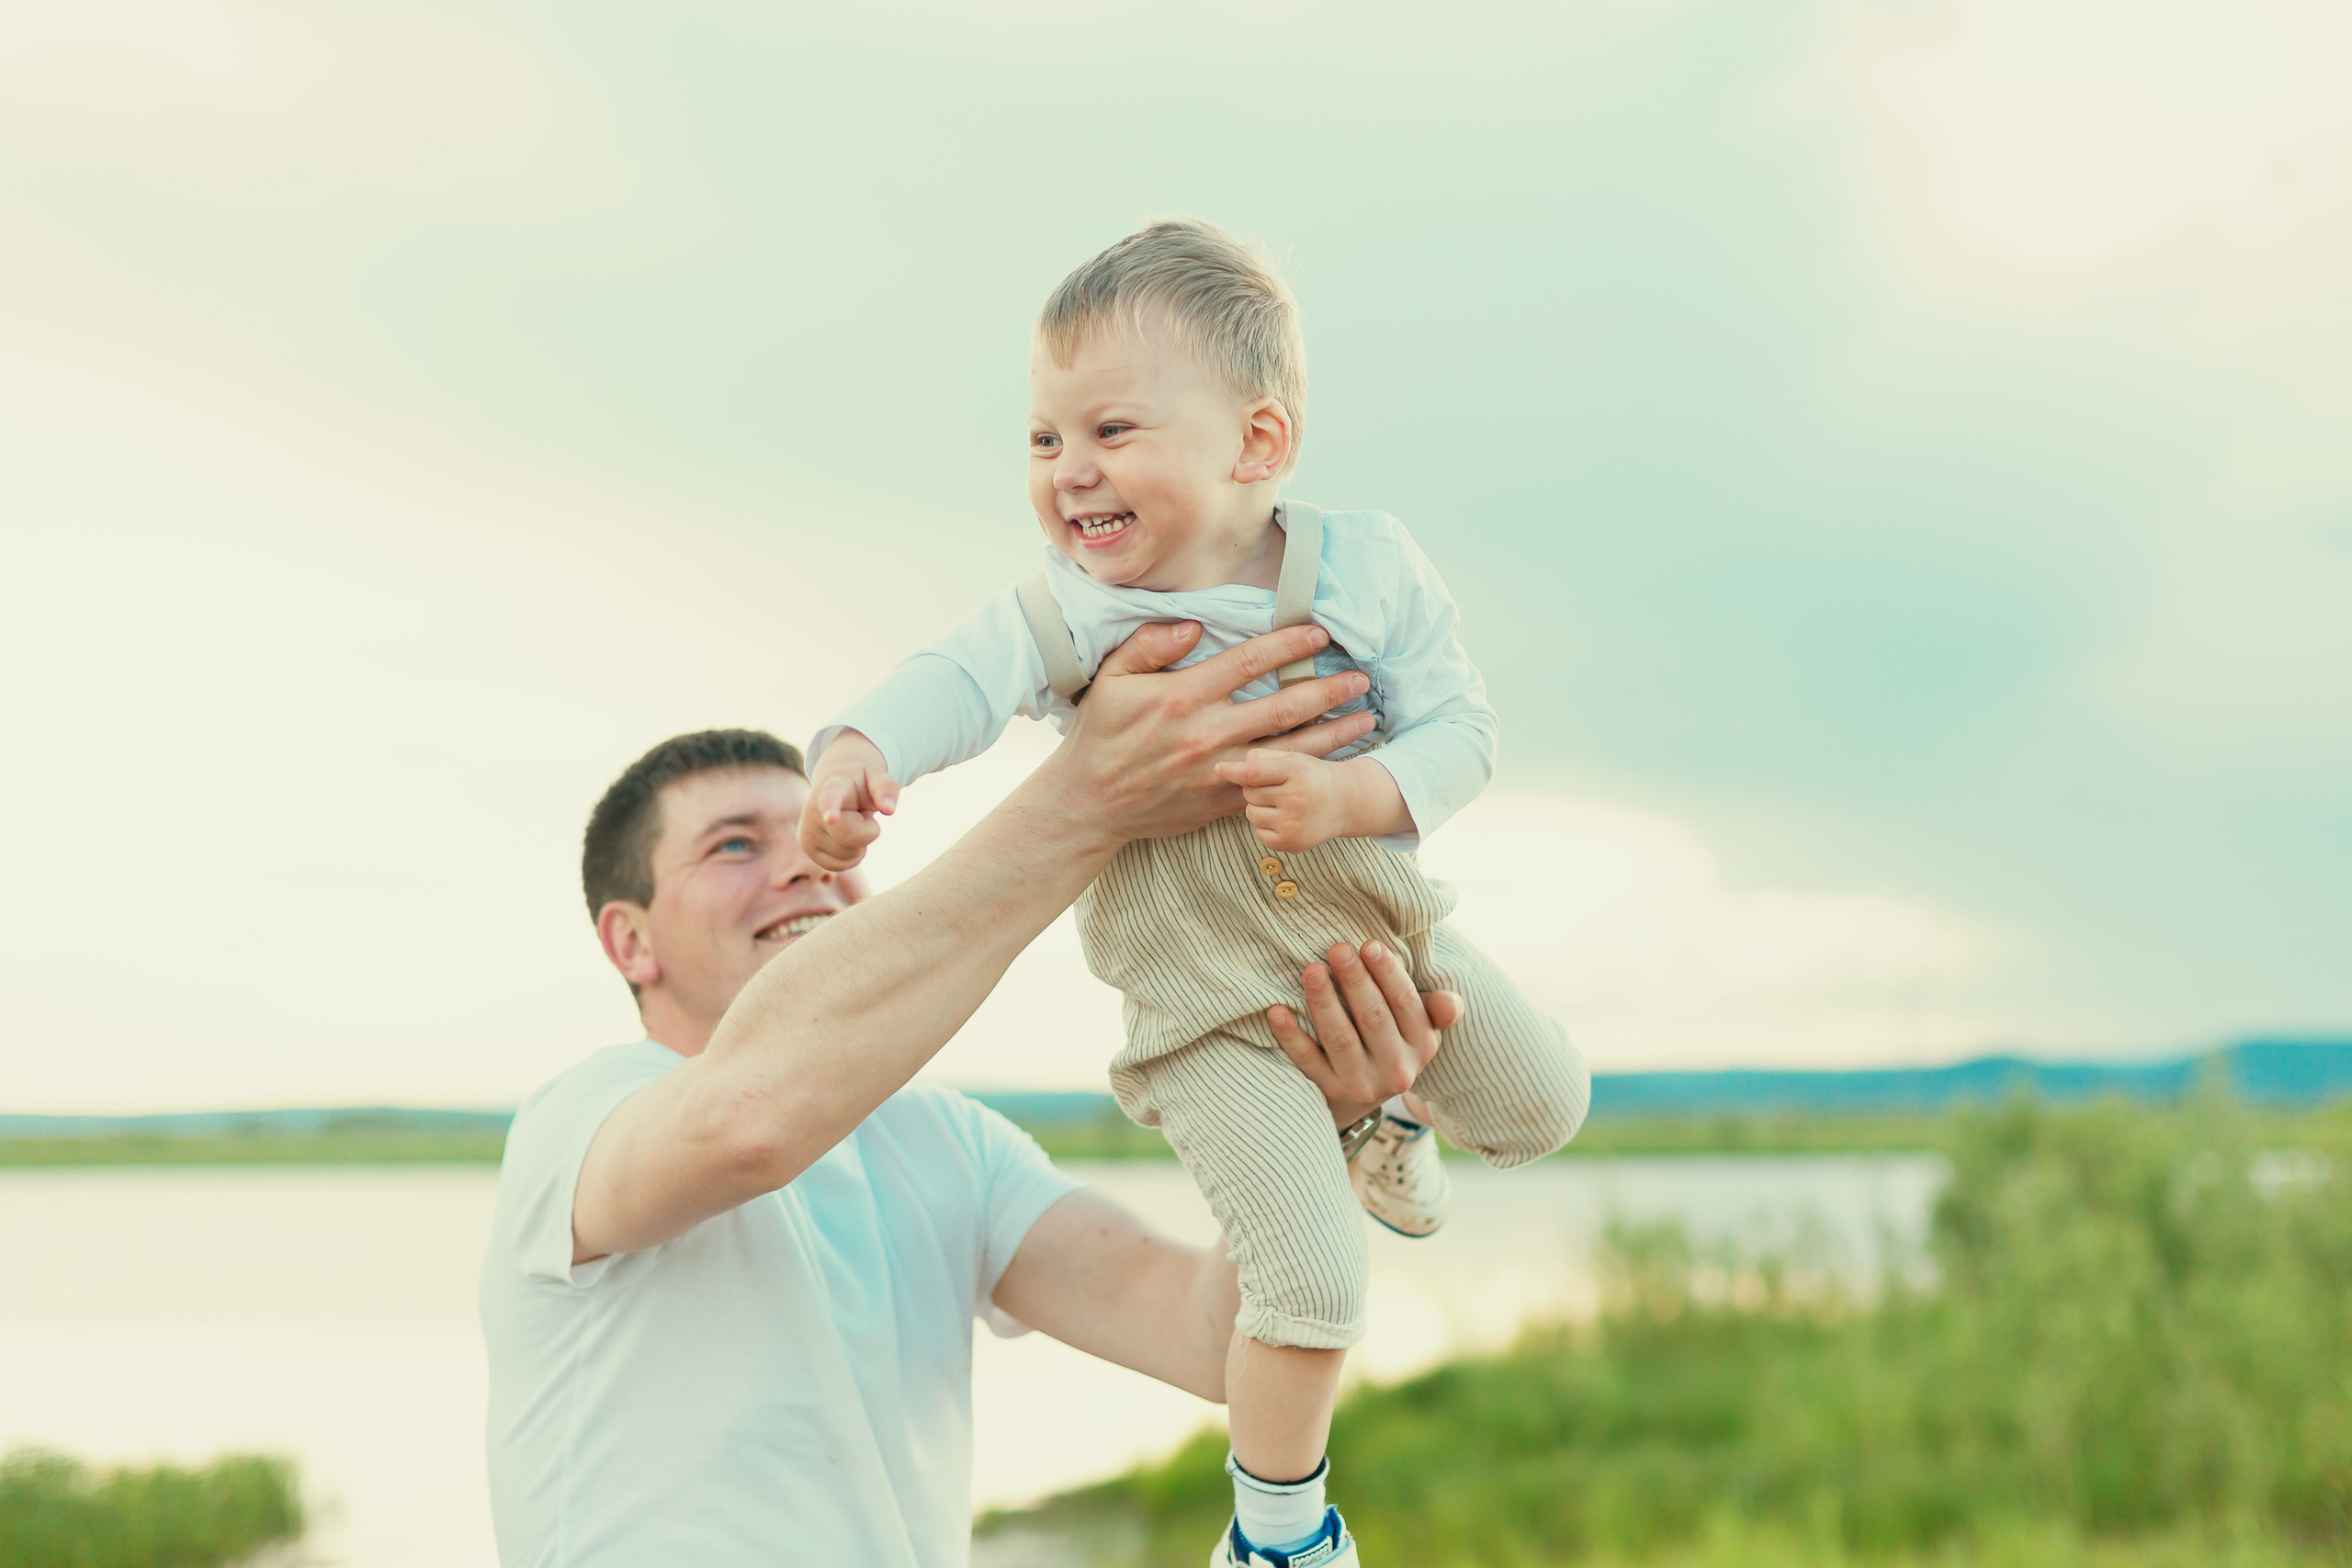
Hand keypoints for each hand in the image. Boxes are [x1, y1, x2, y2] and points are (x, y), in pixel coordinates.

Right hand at [797, 732, 899, 871]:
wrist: (833, 787)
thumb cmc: (860, 784)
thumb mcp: (877, 778)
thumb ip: (886, 788)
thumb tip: (889, 809)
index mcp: (832, 788)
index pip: (831, 799)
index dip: (831, 809)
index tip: (831, 817)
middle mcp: (812, 810)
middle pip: (853, 837)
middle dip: (868, 830)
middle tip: (861, 813)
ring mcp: (807, 831)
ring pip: (849, 855)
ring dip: (860, 843)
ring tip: (850, 822)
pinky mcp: (808, 848)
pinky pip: (842, 865)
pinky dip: (852, 855)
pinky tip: (845, 837)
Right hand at [1044, 621, 1377, 849]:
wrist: (1090, 804)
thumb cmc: (1099, 735)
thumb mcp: (1111, 679)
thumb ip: (1150, 645)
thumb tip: (1194, 625)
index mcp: (1184, 696)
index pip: (1249, 662)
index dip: (1289, 644)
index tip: (1319, 633)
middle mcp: (1208, 733)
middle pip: (1284, 706)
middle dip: (1328, 689)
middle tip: (1361, 677)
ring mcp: (1219, 771)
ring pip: (1289, 749)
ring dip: (1333, 733)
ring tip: (1366, 718)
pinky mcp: (1223, 801)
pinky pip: (1274, 784)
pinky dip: (1305, 771)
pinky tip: (1331, 762)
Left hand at [1217, 749, 1346, 851]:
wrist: (1345, 803)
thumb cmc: (1312, 776)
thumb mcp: (1293, 758)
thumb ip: (1261, 758)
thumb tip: (1226, 769)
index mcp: (1296, 771)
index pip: (1255, 772)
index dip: (1234, 770)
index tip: (1218, 768)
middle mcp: (1295, 798)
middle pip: (1249, 793)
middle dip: (1256, 789)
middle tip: (1277, 787)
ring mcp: (1293, 824)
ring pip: (1251, 814)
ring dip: (1260, 808)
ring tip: (1283, 803)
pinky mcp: (1290, 843)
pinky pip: (1259, 833)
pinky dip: (1266, 826)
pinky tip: (1285, 819)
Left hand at [1268, 941, 1461, 1130]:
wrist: (1359, 1099)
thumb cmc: (1389, 1042)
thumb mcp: (1419, 1029)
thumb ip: (1436, 1010)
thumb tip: (1451, 1003)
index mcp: (1422, 1045)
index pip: (1406, 1004)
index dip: (1388, 973)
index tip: (1369, 944)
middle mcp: (1396, 1070)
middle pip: (1373, 1018)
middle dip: (1355, 981)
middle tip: (1337, 949)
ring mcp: (1361, 1084)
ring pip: (1340, 1038)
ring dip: (1324, 1002)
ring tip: (1311, 970)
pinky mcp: (1329, 1092)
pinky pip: (1307, 1060)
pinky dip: (1291, 1035)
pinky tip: (1276, 1010)